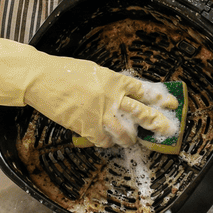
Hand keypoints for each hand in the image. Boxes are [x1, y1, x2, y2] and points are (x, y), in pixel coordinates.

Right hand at [0, 31, 177, 146]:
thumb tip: (124, 93)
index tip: (170, 104)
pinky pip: (104, 140)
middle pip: (142, 113)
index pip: (143, 91)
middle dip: (156, 123)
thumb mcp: (94, 71)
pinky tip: (105, 140)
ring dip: (130, 138)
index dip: (159, 99)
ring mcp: (100, 114)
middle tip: (165, 129)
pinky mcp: (87, 127)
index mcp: (114, 80)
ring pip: (125, 133)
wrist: (42, 79)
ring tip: (131, 139)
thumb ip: (111, 83)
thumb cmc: (65, 71)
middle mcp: (112, 97)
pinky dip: (106, 142)